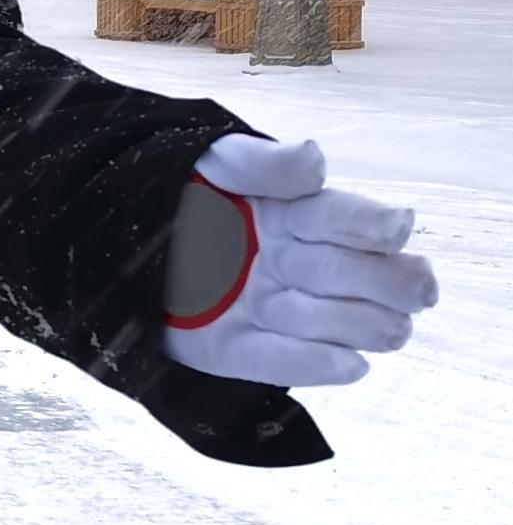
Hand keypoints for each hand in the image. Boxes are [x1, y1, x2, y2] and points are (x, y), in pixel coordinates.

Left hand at [164, 136, 438, 386]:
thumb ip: (261, 163)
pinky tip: (353, 365)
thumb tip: (314, 159)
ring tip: (389, 328)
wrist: (107, 232)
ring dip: (357, 324)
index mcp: (293, 214)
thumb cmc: (171, 187)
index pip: (340, 218)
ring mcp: (266, 307)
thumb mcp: (211, 162)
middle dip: (387, 283)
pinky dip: (312, 364)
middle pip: (351, 275)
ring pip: (329, 322)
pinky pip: (274, 360)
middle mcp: (291, 264)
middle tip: (417, 292)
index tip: (396, 229)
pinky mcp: (229, 347)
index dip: (369, 224)